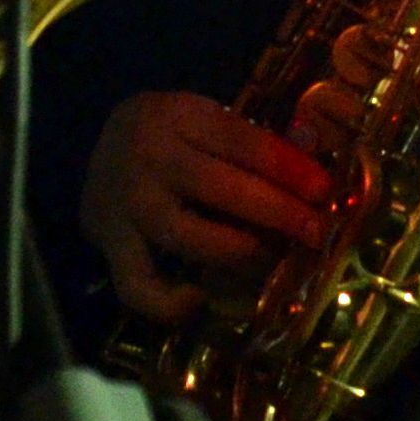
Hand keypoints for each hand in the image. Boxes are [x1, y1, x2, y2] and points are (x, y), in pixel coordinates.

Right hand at [87, 90, 332, 321]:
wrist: (93, 151)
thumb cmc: (169, 137)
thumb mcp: (203, 119)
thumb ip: (249, 142)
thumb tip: (314, 173)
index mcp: (180, 117)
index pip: (244, 144)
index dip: (290, 170)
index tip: (325, 191)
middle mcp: (153, 160)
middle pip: (226, 190)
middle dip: (281, 214)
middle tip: (316, 232)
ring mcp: (130, 206)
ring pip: (192, 239)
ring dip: (244, 254)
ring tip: (273, 257)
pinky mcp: (112, 247)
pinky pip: (140, 287)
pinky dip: (171, 303)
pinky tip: (199, 299)